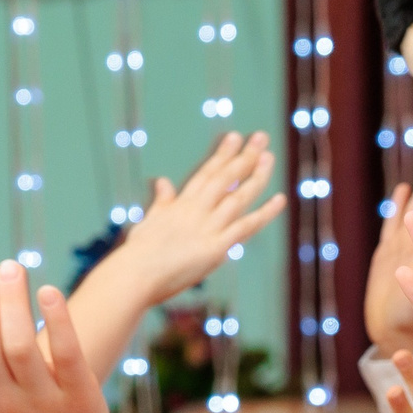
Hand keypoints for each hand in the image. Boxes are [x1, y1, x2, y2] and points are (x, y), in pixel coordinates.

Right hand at [96, 131, 287, 303]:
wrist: (133, 275)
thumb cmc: (137, 255)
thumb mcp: (148, 221)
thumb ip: (162, 201)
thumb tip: (163, 181)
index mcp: (180, 205)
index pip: (206, 174)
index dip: (222, 154)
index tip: (235, 137)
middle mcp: (196, 211)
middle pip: (225, 178)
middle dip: (244, 156)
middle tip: (261, 137)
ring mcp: (207, 228)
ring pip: (238, 197)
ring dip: (256, 176)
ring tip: (270, 157)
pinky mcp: (215, 248)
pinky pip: (245, 227)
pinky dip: (264, 213)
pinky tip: (279, 199)